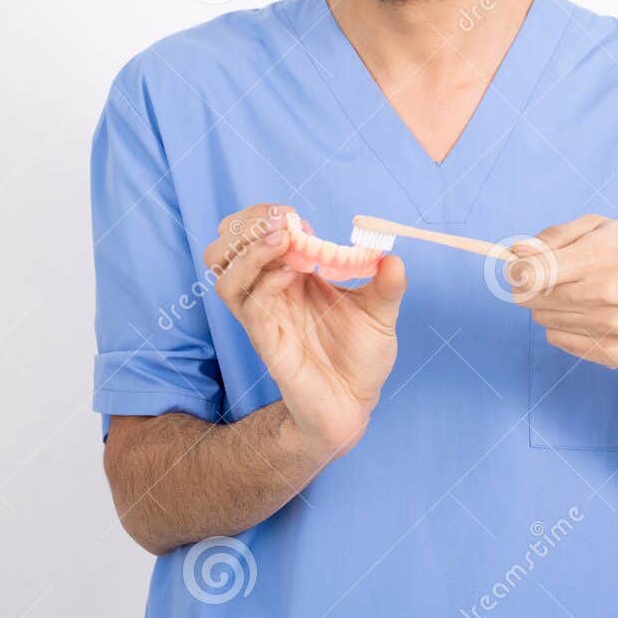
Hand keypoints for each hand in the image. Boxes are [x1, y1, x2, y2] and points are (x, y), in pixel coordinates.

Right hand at [205, 204, 405, 458]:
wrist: (355, 404)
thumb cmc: (360, 356)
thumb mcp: (381, 312)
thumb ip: (388, 284)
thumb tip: (392, 255)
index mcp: (291, 276)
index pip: (253, 234)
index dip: (264, 215)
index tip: (292, 213)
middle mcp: (270, 292)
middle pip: (225, 250)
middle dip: (246, 227)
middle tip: (281, 222)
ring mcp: (265, 317)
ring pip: (225, 276)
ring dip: (249, 250)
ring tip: (283, 239)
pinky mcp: (268, 341)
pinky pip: (251, 306)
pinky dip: (266, 281)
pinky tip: (293, 274)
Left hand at [511, 215, 617, 368]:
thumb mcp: (600, 228)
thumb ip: (554, 236)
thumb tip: (516, 252)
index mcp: (600, 255)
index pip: (532, 273)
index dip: (516, 272)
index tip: (518, 270)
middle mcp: (606, 292)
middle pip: (531, 299)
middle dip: (534, 288)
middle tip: (557, 281)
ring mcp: (611, 325)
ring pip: (543, 319)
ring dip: (552, 308)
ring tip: (582, 297)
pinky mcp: (613, 352)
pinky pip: (558, 340)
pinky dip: (565, 328)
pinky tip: (590, 317)